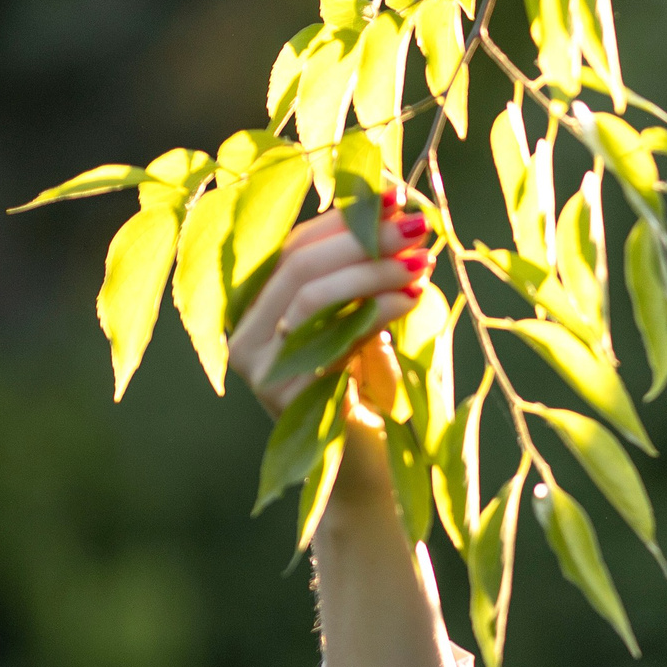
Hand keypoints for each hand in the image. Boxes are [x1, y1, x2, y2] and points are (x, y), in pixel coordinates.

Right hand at [227, 193, 435, 415]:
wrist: (371, 468)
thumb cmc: (372, 391)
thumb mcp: (365, 322)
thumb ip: (364, 276)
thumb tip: (398, 209)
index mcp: (256, 307)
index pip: (294, 246)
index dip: (345, 218)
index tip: (398, 197)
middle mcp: (244, 334)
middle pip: (299, 265)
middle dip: (364, 239)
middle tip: (418, 227)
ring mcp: (258, 366)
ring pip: (312, 296)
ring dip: (374, 272)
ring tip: (423, 263)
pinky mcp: (284, 394)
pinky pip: (331, 338)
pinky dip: (377, 312)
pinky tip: (413, 298)